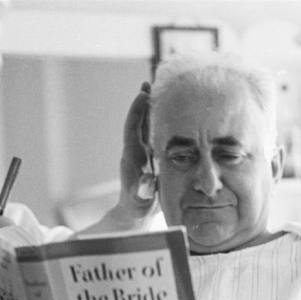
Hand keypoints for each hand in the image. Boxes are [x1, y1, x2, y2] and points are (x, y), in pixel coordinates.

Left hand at [83, 83, 158, 234]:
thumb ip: (143, 192)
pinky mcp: (148, 159)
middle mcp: (135, 152)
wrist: (133, 216)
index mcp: (132, 157)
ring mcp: (141, 155)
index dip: (136, 110)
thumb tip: (146, 181)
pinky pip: (152, 136)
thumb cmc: (137, 209)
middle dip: (143, 103)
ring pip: (145, 127)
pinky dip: (158, 123)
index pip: (132, 128)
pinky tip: (169, 115)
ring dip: (151, 110)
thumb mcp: (141, 202)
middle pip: (138, 121)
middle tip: (150, 82)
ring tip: (158, 91)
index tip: (143, 94)